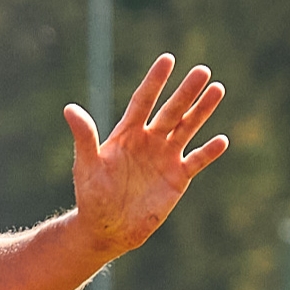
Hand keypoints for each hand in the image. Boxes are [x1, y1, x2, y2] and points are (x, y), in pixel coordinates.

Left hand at [67, 55, 230, 260]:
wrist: (106, 229)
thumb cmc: (91, 196)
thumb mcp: (86, 165)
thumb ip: (84, 137)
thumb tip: (69, 109)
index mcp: (127, 134)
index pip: (143, 101)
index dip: (154, 81)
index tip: (167, 59)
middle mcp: (149, 141)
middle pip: (171, 110)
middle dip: (186, 92)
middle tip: (202, 70)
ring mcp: (165, 158)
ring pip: (188, 128)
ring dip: (202, 111)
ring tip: (217, 89)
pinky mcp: (177, 178)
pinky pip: (196, 161)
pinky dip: (208, 152)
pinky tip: (221, 140)